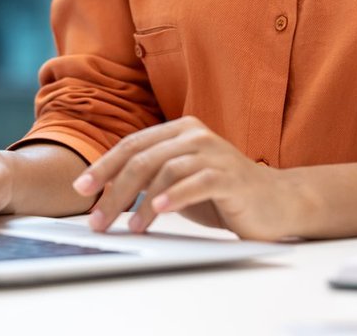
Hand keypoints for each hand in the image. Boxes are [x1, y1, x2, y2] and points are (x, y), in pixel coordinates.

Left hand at [73, 116, 308, 240]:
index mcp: (178, 130)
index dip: (103, 167)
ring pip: (165, 170)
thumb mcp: (179, 182)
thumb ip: (149, 179)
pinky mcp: (231, 176)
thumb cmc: (222, 193)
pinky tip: (158, 210)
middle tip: (97, 219)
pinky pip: (196, 183)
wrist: (276, 202)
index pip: (131, 145)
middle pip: (142, 158)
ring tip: (130, 227)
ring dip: (141, 201)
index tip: (80, 190)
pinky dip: (174, 196)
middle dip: (114, 190)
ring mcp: (214, 153)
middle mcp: (194, 135)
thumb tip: (105, 193)